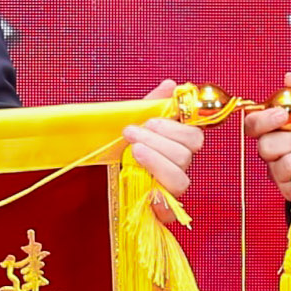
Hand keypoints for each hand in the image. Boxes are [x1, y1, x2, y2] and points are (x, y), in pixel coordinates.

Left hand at [123, 84, 203, 226]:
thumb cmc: (116, 156)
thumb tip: (170, 85)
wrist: (96, 188)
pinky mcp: (167, 206)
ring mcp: (174, 185)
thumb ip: (151, 105)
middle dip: (161, 134)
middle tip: (132, 132)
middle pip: (191, 145)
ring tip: (133, 149)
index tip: (149, 118)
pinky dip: (157, 173)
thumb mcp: (130, 125)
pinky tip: (138, 166)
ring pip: (182, 166)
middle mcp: (179, 164)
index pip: (194, 130)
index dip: (177, 122)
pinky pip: (174, 190)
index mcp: (174, 143)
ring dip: (156, 153)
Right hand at [244, 103, 290, 204]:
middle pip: (263, 146)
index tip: (282, 114)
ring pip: (276, 166)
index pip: (253, 124)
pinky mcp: (290, 189)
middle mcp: (275, 149)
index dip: (263, 120)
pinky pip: (287, 184)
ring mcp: (280, 170)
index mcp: (277, 127)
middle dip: (288, 140)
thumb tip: (290, 78)